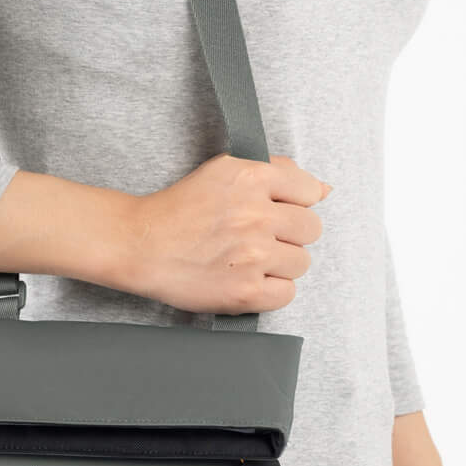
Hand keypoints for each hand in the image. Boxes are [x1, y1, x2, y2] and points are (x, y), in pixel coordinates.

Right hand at [121, 152, 330, 314]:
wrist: (140, 244)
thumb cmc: (180, 208)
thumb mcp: (225, 172)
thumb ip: (277, 173)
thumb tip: (324, 189)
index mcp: (251, 178)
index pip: (309, 192)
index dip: (294, 204)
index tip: (275, 211)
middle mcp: (256, 215)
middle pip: (311, 229)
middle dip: (290, 235)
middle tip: (260, 238)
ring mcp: (253, 255)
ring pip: (302, 263)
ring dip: (281, 264)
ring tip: (249, 259)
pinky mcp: (246, 291)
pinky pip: (287, 294)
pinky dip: (271, 291)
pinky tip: (247, 279)